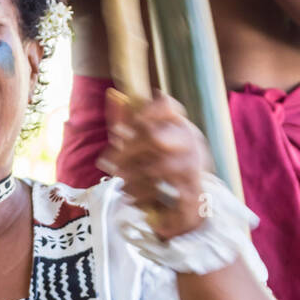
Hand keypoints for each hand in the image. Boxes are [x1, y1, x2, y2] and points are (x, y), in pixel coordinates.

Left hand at [99, 90, 209, 238]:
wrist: (186, 204)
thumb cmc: (161, 169)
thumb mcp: (146, 146)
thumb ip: (130, 124)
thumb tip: (113, 95)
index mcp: (178, 124)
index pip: (166, 106)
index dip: (142, 112)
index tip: (119, 129)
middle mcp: (189, 141)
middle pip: (155, 137)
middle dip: (126, 151)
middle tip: (107, 163)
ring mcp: (192, 165)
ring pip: (157, 167)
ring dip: (132, 177)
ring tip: (120, 182)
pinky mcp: (191, 190)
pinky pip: (161, 192)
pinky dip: (141, 196)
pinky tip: (131, 197)